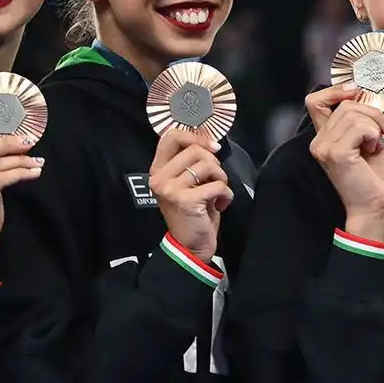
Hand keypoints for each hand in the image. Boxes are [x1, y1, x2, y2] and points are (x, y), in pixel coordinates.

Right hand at [149, 127, 232, 261]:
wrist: (189, 246)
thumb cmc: (192, 213)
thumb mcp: (186, 183)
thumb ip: (189, 163)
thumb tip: (209, 143)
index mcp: (157, 169)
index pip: (170, 136)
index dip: (195, 137)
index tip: (212, 148)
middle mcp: (159, 177)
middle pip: (195, 150)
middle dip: (213, 163)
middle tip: (215, 181)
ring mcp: (171, 189)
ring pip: (207, 165)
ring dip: (221, 178)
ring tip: (217, 193)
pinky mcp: (186, 200)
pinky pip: (217, 185)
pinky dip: (226, 194)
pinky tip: (220, 204)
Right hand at [305, 84, 383, 240]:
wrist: (374, 205)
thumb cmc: (373, 176)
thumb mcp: (368, 139)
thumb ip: (361, 119)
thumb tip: (365, 96)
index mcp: (324, 137)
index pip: (315, 100)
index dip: (337, 91)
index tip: (357, 94)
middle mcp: (319, 141)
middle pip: (344, 104)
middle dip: (371, 111)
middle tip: (383, 130)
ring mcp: (324, 148)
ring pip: (352, 113)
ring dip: (374, 124)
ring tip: (376, 142)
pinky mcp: (336, 154)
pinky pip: (359, 127)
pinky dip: (373, 133)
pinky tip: (373, 148)